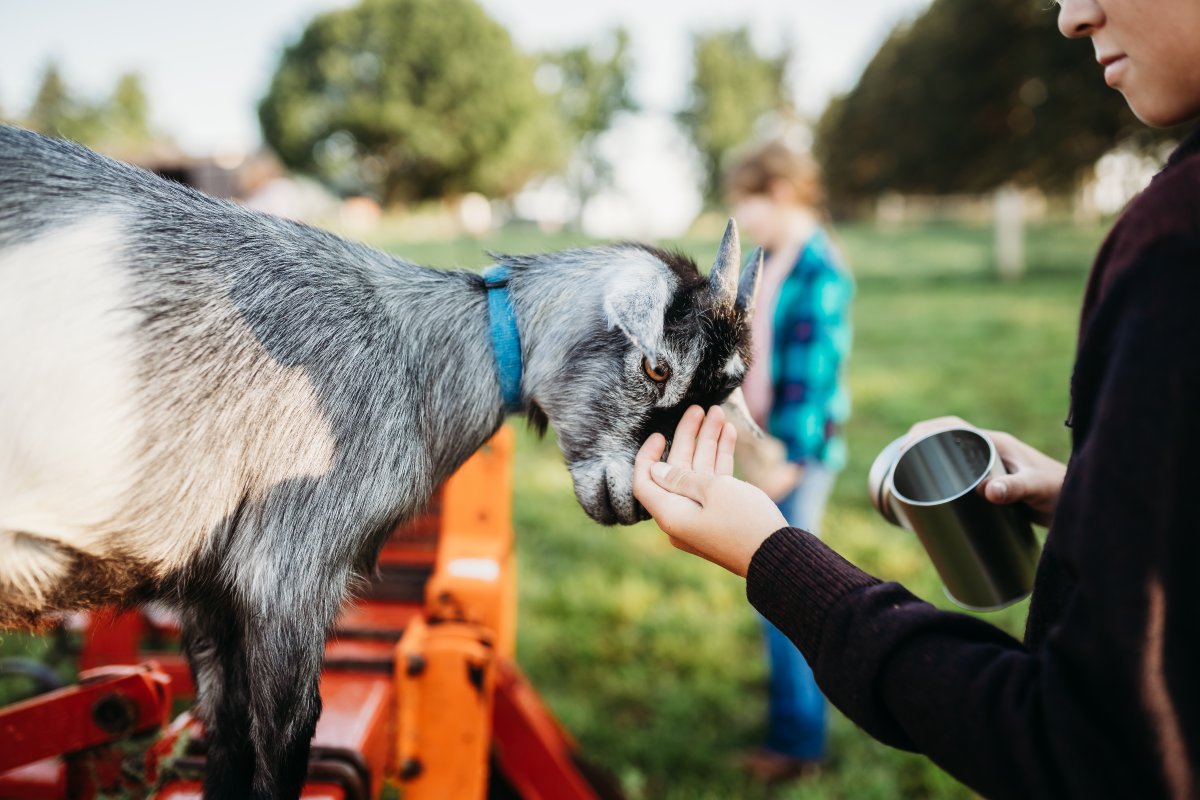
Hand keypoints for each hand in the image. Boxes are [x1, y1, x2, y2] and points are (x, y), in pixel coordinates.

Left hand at [633, 405, 788, 576]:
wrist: (779, 555)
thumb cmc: (745, 522)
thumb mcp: (714, 491)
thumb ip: (683, 476)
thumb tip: (657, 471)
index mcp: (671, 514)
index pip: (645, 482)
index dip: (648, 455)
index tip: (659, 433)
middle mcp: (682, 515)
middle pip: (676, 470)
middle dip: (688, 437)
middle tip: (698, 409)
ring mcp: (703, 514)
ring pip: (699, 471)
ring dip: (708, 442)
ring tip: (717, 412)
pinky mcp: (722, 512)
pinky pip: (715, 481)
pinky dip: (720, 458)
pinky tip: (728, 432)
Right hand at [906, 416, 1066, 526]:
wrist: (1080, 506)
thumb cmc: (1061, 491)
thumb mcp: (1036, 488)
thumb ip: (1016, 488)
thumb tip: (989, 491)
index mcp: (994, 443)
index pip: (951, 427)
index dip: (925, 431)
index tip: (904, 445)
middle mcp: (989, 451)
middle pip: (944, 442)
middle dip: (917, 448)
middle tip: (897, 468)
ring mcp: (989, 468)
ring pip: (949, 460)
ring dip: (926, 465)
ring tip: (905, 482)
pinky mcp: (990, 485)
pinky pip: (958, 476)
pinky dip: (939, 480)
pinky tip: (929, 495)